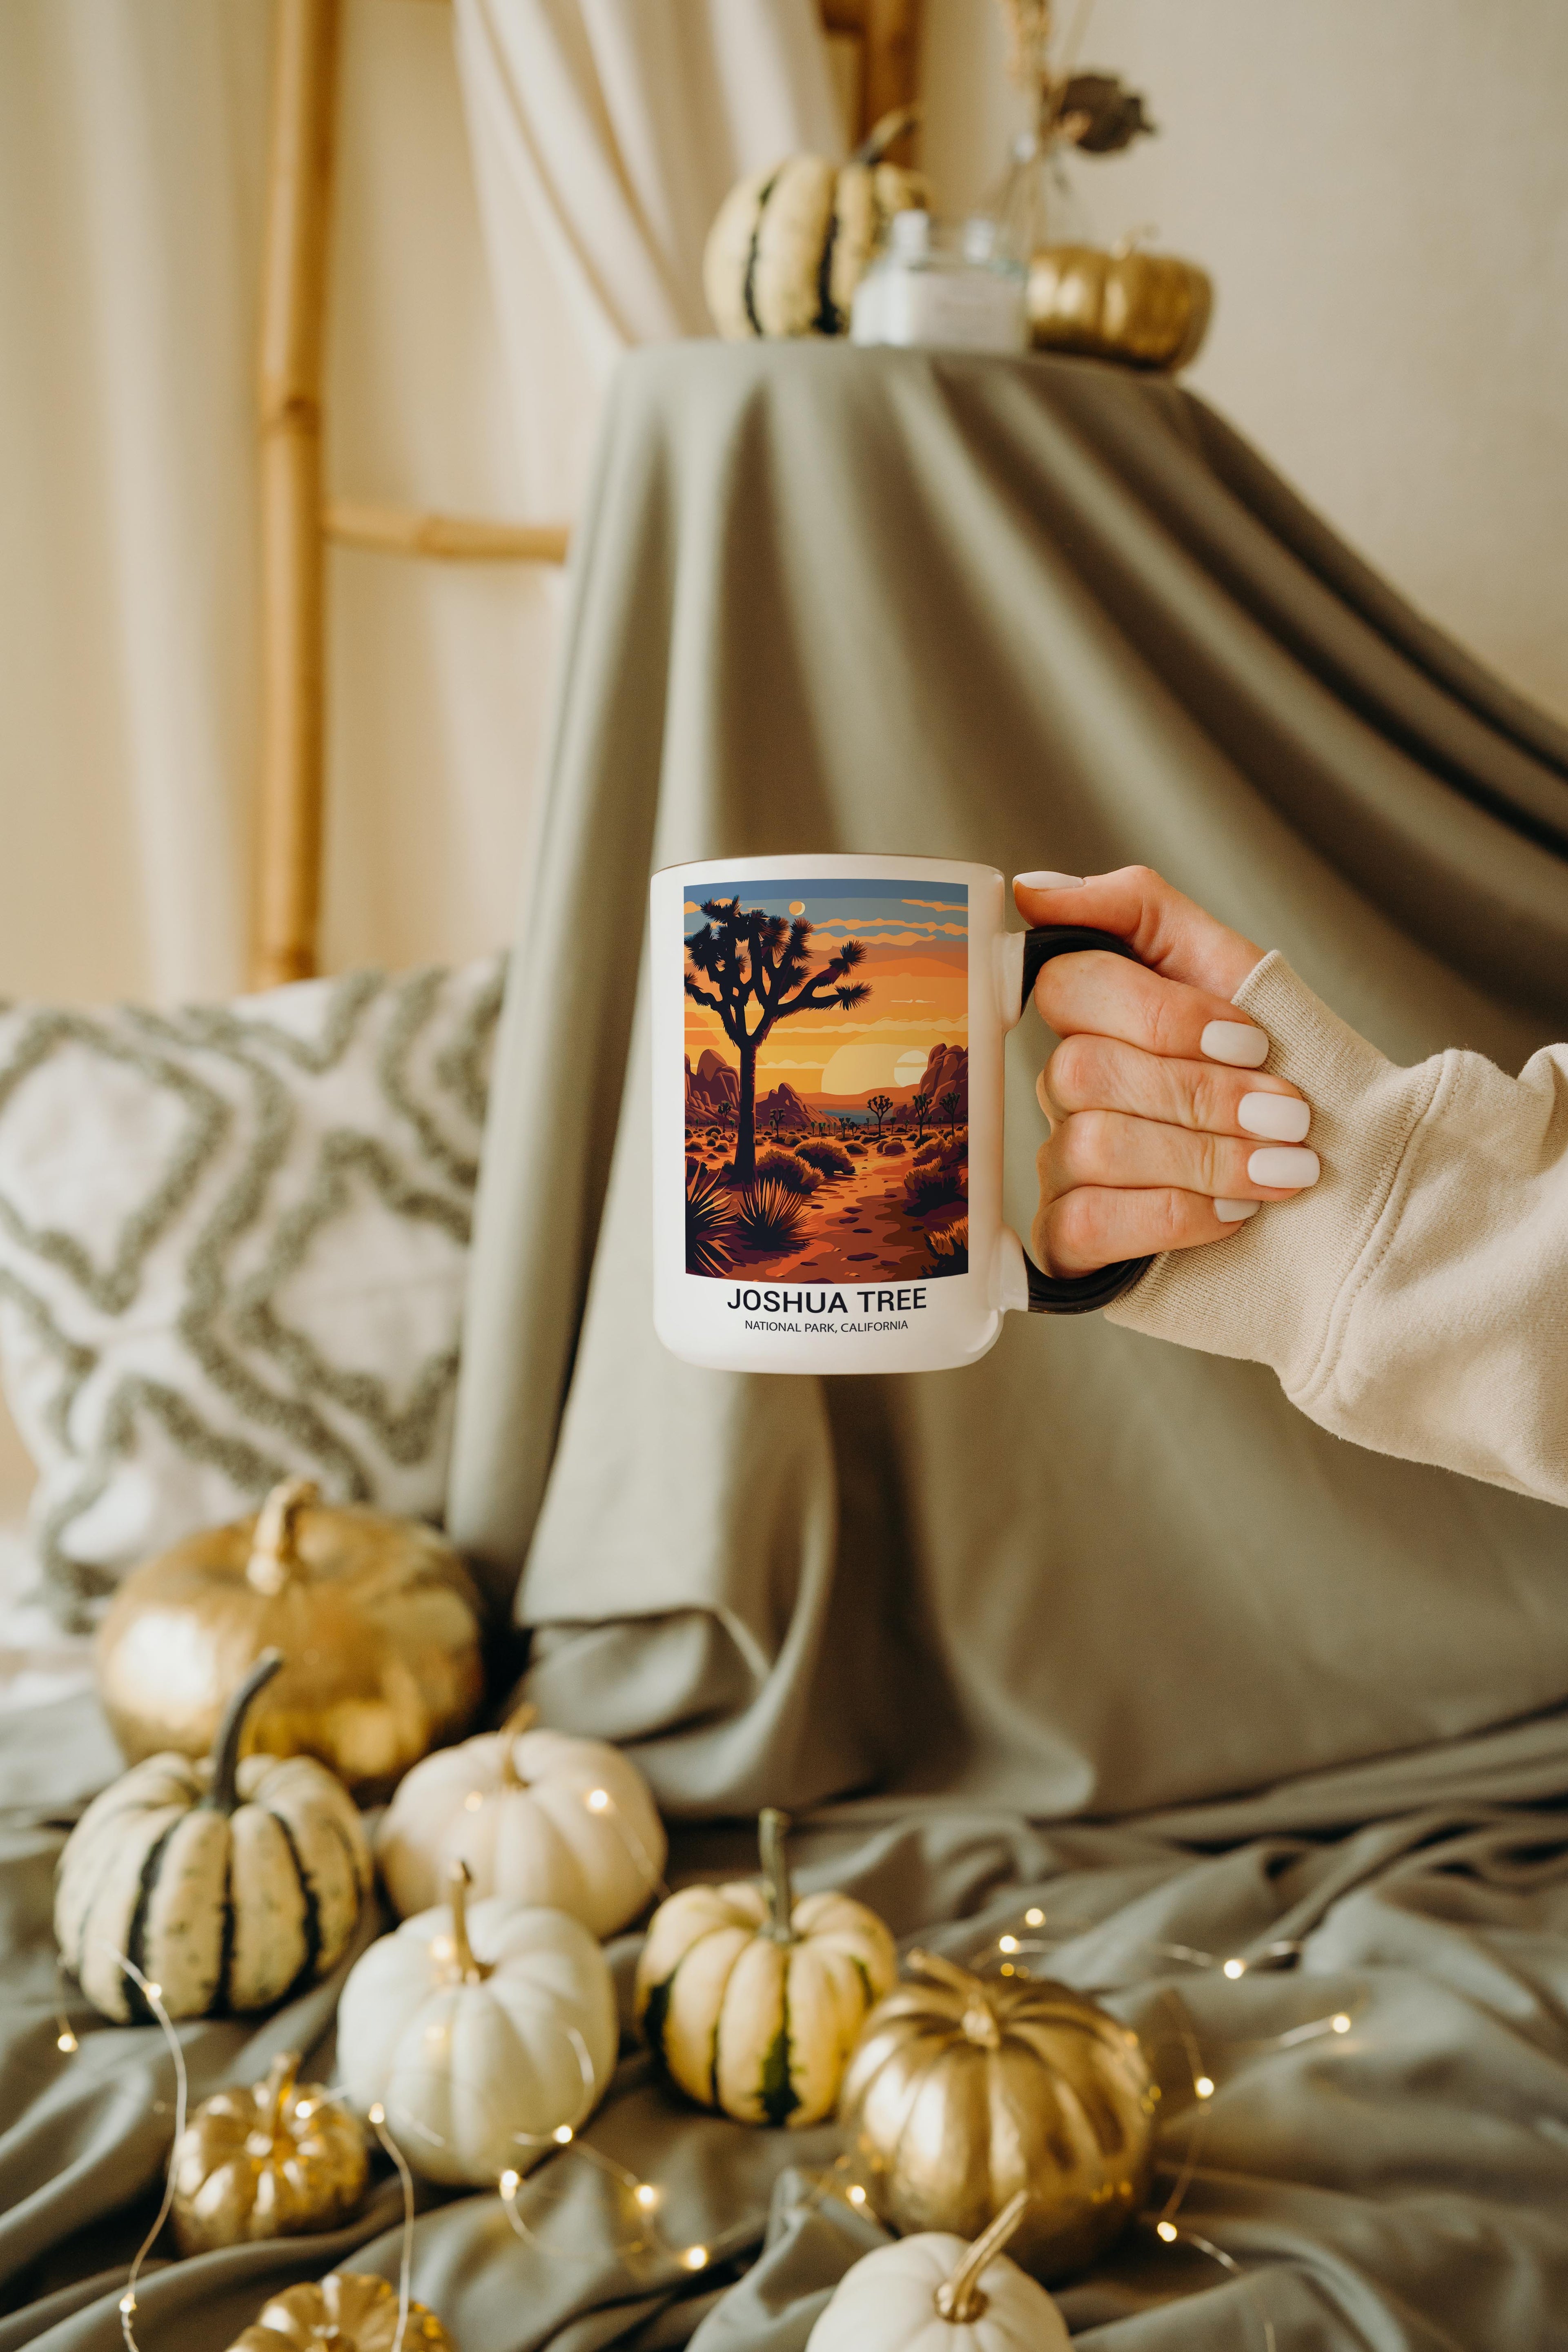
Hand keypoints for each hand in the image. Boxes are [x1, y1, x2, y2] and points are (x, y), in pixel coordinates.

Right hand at [1013, 866, 1318, 1276]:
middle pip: (1082, 1071)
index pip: (1069, 986)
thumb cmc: (1289, 1078)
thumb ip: (1139, 911)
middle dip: (1203, 1094)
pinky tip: (1234, 1216)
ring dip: (1204, 1158)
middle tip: (1288, 1115)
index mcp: (1098, 1018)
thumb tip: (1033, 892)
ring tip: (1283, 1170)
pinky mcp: (1068, 1243)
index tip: (1255, 1040)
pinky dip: (1172, 1217)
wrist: (1348, 1197)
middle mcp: (1067, 1090)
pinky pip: (1083, 1224)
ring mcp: (1060, 1166)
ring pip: (1090, 1145)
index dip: (1164, 1015)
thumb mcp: (1239, 977)